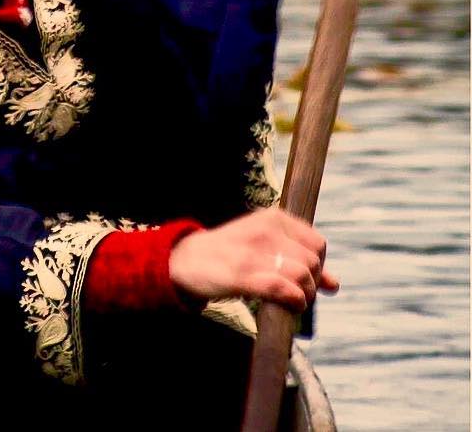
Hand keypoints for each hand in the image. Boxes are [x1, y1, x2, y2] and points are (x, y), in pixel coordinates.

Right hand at [168, 206, 338, 311]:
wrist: (187, 259)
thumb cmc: (231, 254)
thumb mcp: (266, 247)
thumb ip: (300, 261)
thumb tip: (334, 284)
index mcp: (273, 217)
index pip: (318, 244)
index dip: (318, 267)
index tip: (304, 278)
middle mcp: (266, 230)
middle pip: (312, 262)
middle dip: (311, 284)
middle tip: (295, 294)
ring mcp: (254, 251)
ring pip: (301, 275)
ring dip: (303, 295)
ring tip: (290, 301)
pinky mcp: (243, 273)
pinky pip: (282, 287)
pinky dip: (292, 300)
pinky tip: (288, 305)